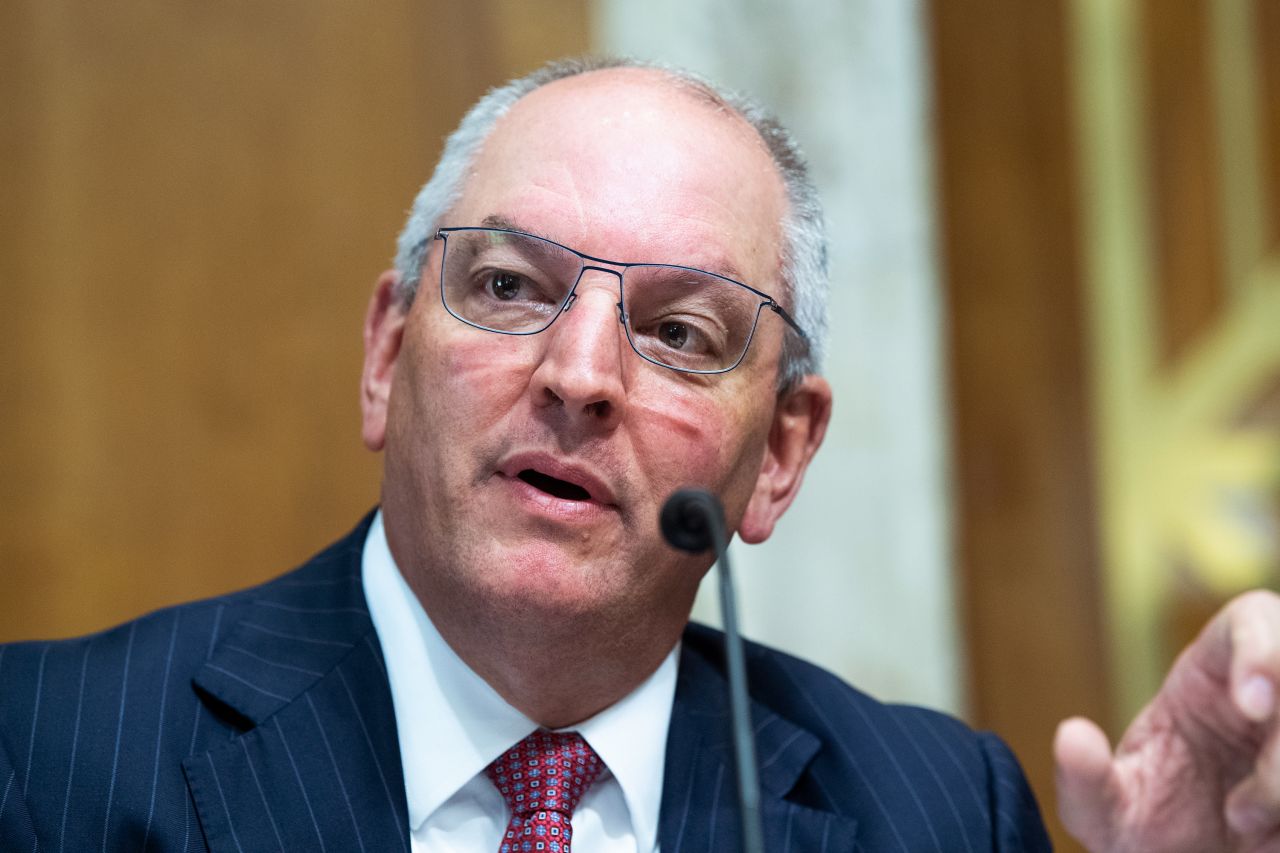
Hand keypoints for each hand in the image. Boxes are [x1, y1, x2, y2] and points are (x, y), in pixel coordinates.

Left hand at [1055, 590, 1279, 851]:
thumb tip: (1071, 737)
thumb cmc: (1148, 834)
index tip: (1254, 707)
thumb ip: (1084, 781)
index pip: (1255, 618)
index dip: (1264, 650)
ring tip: (1250, 829)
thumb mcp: (1105, 815)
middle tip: (1245, 811)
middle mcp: (1271, 693)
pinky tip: (1273, 843)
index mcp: (1213, 672)